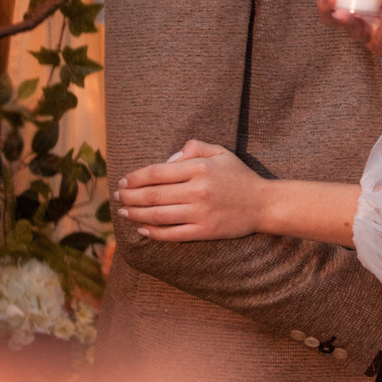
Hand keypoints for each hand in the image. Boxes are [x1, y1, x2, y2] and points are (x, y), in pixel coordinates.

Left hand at [117, 142, 267, 240]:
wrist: (264, 204)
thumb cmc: (239, 176)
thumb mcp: (220, 152)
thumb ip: (193, 148)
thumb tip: (165, 161)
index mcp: (199, 169)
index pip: (157, 173)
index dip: (135, 178)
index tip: (123, 181)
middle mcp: (197, 191)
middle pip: (152, 195)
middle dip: (129, 196)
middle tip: (117, 197)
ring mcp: (200, 213)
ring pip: (158, 215)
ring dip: (135, 214)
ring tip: (123, 211)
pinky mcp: (205, 231)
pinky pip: (172, 234)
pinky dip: (153, 232)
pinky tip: (142, 229)